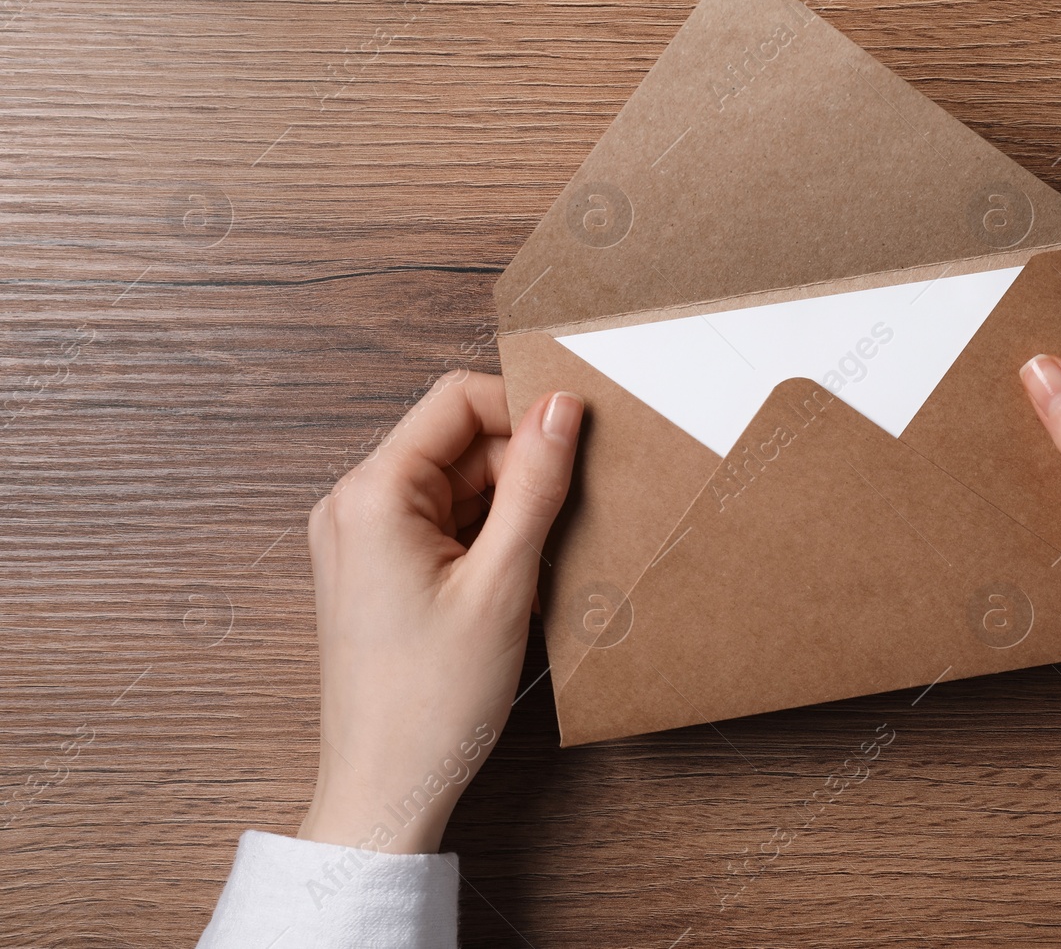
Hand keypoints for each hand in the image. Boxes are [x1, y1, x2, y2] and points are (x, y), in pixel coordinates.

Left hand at [297, 370, 582, 852]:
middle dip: (522, 469)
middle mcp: (354, 505)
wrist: (387, 788)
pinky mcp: (376, 569)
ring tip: (541, 565)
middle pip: (460, 443)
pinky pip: (443, 523)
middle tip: (573, 515)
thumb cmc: (432, 700)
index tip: (579, 438)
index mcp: (372, 493)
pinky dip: (488, 539)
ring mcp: (361, 538)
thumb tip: (562, 407)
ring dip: (510, 509)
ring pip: (457, 485)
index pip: (458, 400)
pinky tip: (518, 581)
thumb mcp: (503, 581)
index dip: (524, 408)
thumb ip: (536, 483)